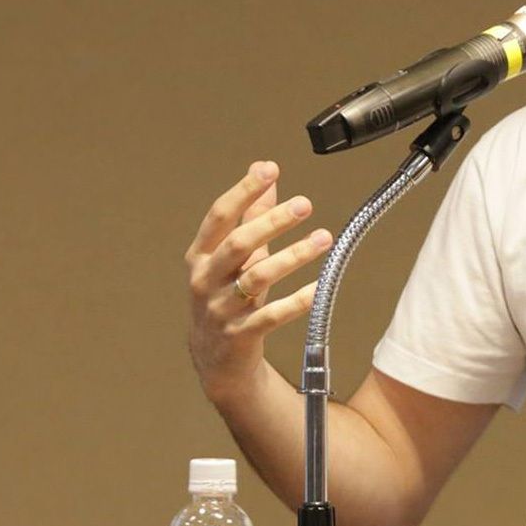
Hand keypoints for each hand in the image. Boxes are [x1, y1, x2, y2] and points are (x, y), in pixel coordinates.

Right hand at [185, 160, 333, 402]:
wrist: (215, 358)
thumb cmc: (226, 295)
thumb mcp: (233, 255)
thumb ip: (250, 213)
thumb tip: (262, 167)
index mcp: (201, 255)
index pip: (219, 217)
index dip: (244, 192)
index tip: (269, 169)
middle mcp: (206, 280)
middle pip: (238, 244)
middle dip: (271, 222)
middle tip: (305, 204)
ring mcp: (221, 309)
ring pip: (258, 278)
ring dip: (293, 256)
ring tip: (324, 238)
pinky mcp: (241, 335)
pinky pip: (272, 315)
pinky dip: (298, 300)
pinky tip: (321, 286)